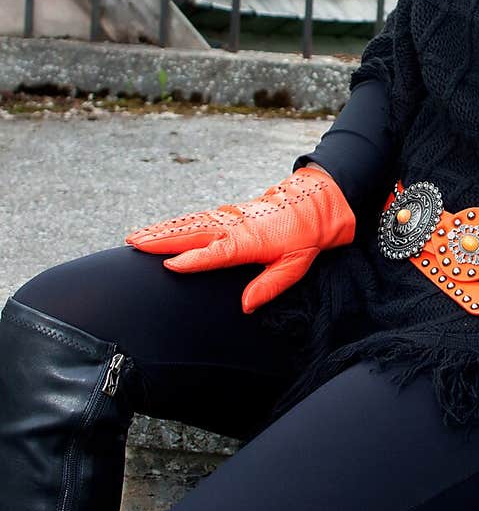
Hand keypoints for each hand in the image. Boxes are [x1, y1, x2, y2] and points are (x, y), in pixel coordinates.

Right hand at [125, 165, 355, 313]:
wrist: (313, 204)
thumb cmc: (304, 238)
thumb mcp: (295, 266)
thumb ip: (269, 286)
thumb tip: (246, 306)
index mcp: (249, 242)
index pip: (216, 253)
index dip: (194, 260)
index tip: (170, 265)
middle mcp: (234, 226)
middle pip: (192, 233)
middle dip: (162, 239)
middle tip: (134, 244)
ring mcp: (228, 217)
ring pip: (190, 223)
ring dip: (161, 230)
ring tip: (135, 237)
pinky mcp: (226, 214)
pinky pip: (196, 219)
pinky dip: (174, 224)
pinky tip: (158, 230)